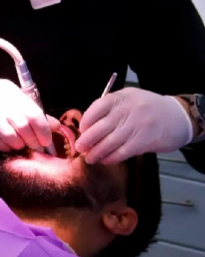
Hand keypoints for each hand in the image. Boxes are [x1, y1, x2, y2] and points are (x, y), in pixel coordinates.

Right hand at [0, 73, 59, 151]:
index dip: (44, 129)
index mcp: (10, 91)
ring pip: (13, 137)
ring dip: (21, 145)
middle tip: (36, 145)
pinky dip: (8, 147)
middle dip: (34, 140)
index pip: (33, 112)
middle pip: (24, 126)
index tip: (47, 140)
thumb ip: (30, 109)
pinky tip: (8, 144)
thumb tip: (55, 125)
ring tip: (21, 144)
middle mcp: (0, 102)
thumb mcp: (8, 96)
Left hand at [75, 87, 193, 163]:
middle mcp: (128, 110)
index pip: (97, 108)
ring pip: (110, 142)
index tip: (82, 130)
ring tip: (89, 158)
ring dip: (97, 152)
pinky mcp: (143, 141)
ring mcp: (136, 125)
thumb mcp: (129, 99)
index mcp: (121, 97)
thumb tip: (89, 126)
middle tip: (79, 148)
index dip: (86, 121)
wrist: (177, 117)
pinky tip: (105, 160)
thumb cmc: (148, 108)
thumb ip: (111, 108)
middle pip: (101, 127)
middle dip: (87, 140)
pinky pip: (122, 151)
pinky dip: (111, 157)